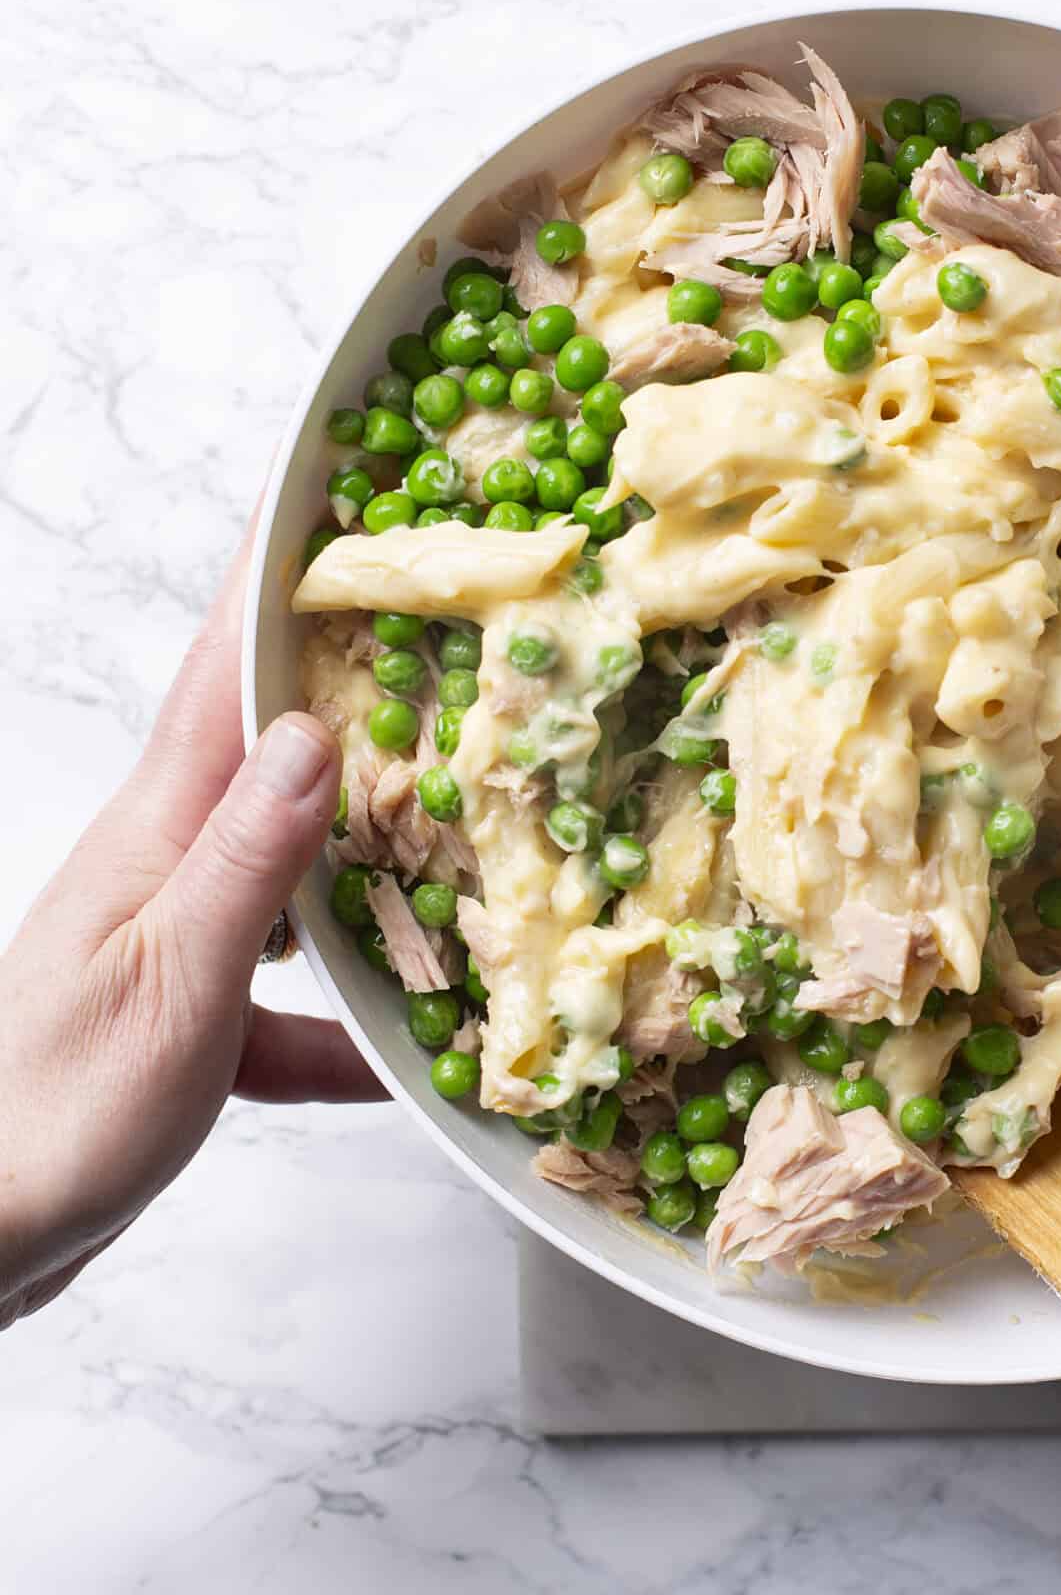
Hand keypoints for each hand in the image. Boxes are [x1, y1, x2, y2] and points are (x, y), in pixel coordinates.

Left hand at [0, 536, 380, 1327]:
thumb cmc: (50, 1110)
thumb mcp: (173, 979)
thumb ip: (250, 858)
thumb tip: (319, 729)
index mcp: (161, 829)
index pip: (225, 669)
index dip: (278, 571)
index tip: (340, 483)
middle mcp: (171, 864)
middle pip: (279, 748)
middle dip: (359, 678)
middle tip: (455, 623)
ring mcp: (181, 939)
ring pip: (303, 867)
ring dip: (380, 840)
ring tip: (476, 807)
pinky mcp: (192, 1022)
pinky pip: (298, 999)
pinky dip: (357, 1019)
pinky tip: (418, 1056)